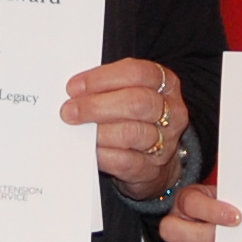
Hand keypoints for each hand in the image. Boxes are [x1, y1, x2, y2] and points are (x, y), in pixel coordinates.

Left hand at [63, 59, 185, 202]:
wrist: (154, 159)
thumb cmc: (134, 118)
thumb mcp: (128, 93)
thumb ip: (107, 86)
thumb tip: (75, 91)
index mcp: (165, 83)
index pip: (136, 73)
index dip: (102, 78)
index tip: (74, 87)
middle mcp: (172, 111)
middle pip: (136, 102)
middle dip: (96, 105)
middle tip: (69, 111)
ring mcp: (166, 142)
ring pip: (131, 133)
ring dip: (98, 131)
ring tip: (77, 130)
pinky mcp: (152, 169)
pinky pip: (124, 160)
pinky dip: (102, 154)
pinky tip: (89, 149)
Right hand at [158, 181, 241, 241]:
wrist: (224, 218)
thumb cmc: (223, 206)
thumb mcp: (226, 195)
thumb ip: (233, 201)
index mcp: (185, 201)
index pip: (189, 202)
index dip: (212, 210)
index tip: (235, 216)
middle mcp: (175, 223)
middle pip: (171, 230)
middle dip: (203, 234)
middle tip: (227, 236)